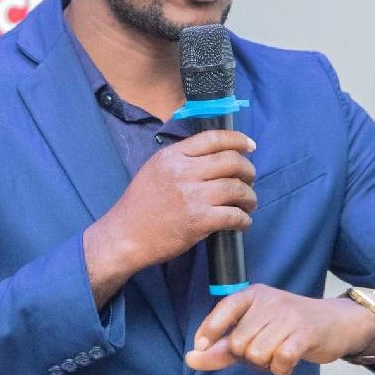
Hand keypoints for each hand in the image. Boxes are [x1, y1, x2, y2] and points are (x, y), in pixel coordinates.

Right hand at [83, 129, 256, 302]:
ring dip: (249, 197)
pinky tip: (242, 222)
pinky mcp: (199, 221)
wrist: (124, 236)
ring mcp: (192, 196)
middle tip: (250, 180)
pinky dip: (244, 219)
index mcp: (172, 156)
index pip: (213, 138)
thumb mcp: (154, 170)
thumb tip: (213, 157)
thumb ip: (180, 160)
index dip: (238, 140)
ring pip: (237, 188)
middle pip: (231, 161)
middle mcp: (184, 172)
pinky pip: (234, 216)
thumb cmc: (138, 205)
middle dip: (248, 170)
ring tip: (249, 204)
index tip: (250, 146)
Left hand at [184, 284, 374, 374]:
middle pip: (238, 343)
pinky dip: (281, 369)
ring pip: (257, 354)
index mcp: (252, 295)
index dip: (208, 331)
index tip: (199, 347)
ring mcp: (288, 316)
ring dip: (265, 364)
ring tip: (277, 354)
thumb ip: (222, 346)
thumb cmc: (288, 328)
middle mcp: (269, 301)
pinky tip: (288, 362)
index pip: (223, 310)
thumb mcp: (254, 330)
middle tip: (263, 351)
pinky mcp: (305, 333)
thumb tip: (191, 357)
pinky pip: (280, 360)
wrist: (336, 322)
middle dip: (246, 357)